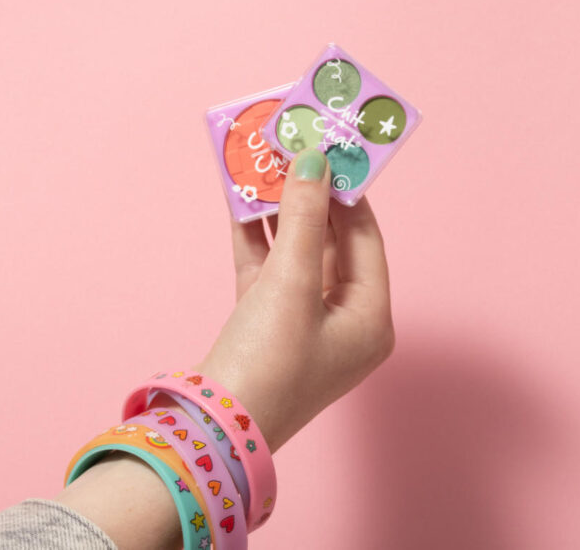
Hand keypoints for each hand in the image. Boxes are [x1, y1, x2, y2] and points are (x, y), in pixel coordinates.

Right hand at [195, 148, 394, 450]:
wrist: (210, 428)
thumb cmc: (266, 363)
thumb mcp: (292, 283)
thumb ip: (305, 218)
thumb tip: (315, 162)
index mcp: (369, 319)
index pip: (365, 239)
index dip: (347, 193)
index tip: (330, 151)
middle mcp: (342, 323)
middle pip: (331, 244)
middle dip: (309, 199)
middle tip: (293, 151)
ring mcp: (302, 325)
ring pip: (295, 254)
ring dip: (279, 214)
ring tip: (264, 166)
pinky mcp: (264, 327)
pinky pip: (267, 272)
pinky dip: (257, 239)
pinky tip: (242, 202)